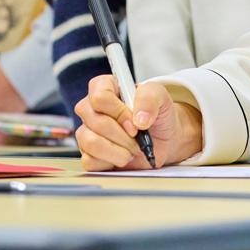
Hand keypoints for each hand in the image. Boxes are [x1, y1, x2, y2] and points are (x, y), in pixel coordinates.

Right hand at [74, 75, 203, 171]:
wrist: (162, 140)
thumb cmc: (157, 115)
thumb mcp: (160, 97)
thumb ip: (150, 98)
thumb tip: (139, 119)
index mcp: (104, 87)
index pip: (100, 97)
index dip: (119, 112)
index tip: (136, 123)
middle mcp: (91, 108)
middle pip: (96, 122)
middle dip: (122, 135)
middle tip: (137, 138)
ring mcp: (86, 131)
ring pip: (90, 142)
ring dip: (117, 151)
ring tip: (131, 150)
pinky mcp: (87, 154)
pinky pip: (88, 161)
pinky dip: (110, 163)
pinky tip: (121, 157)